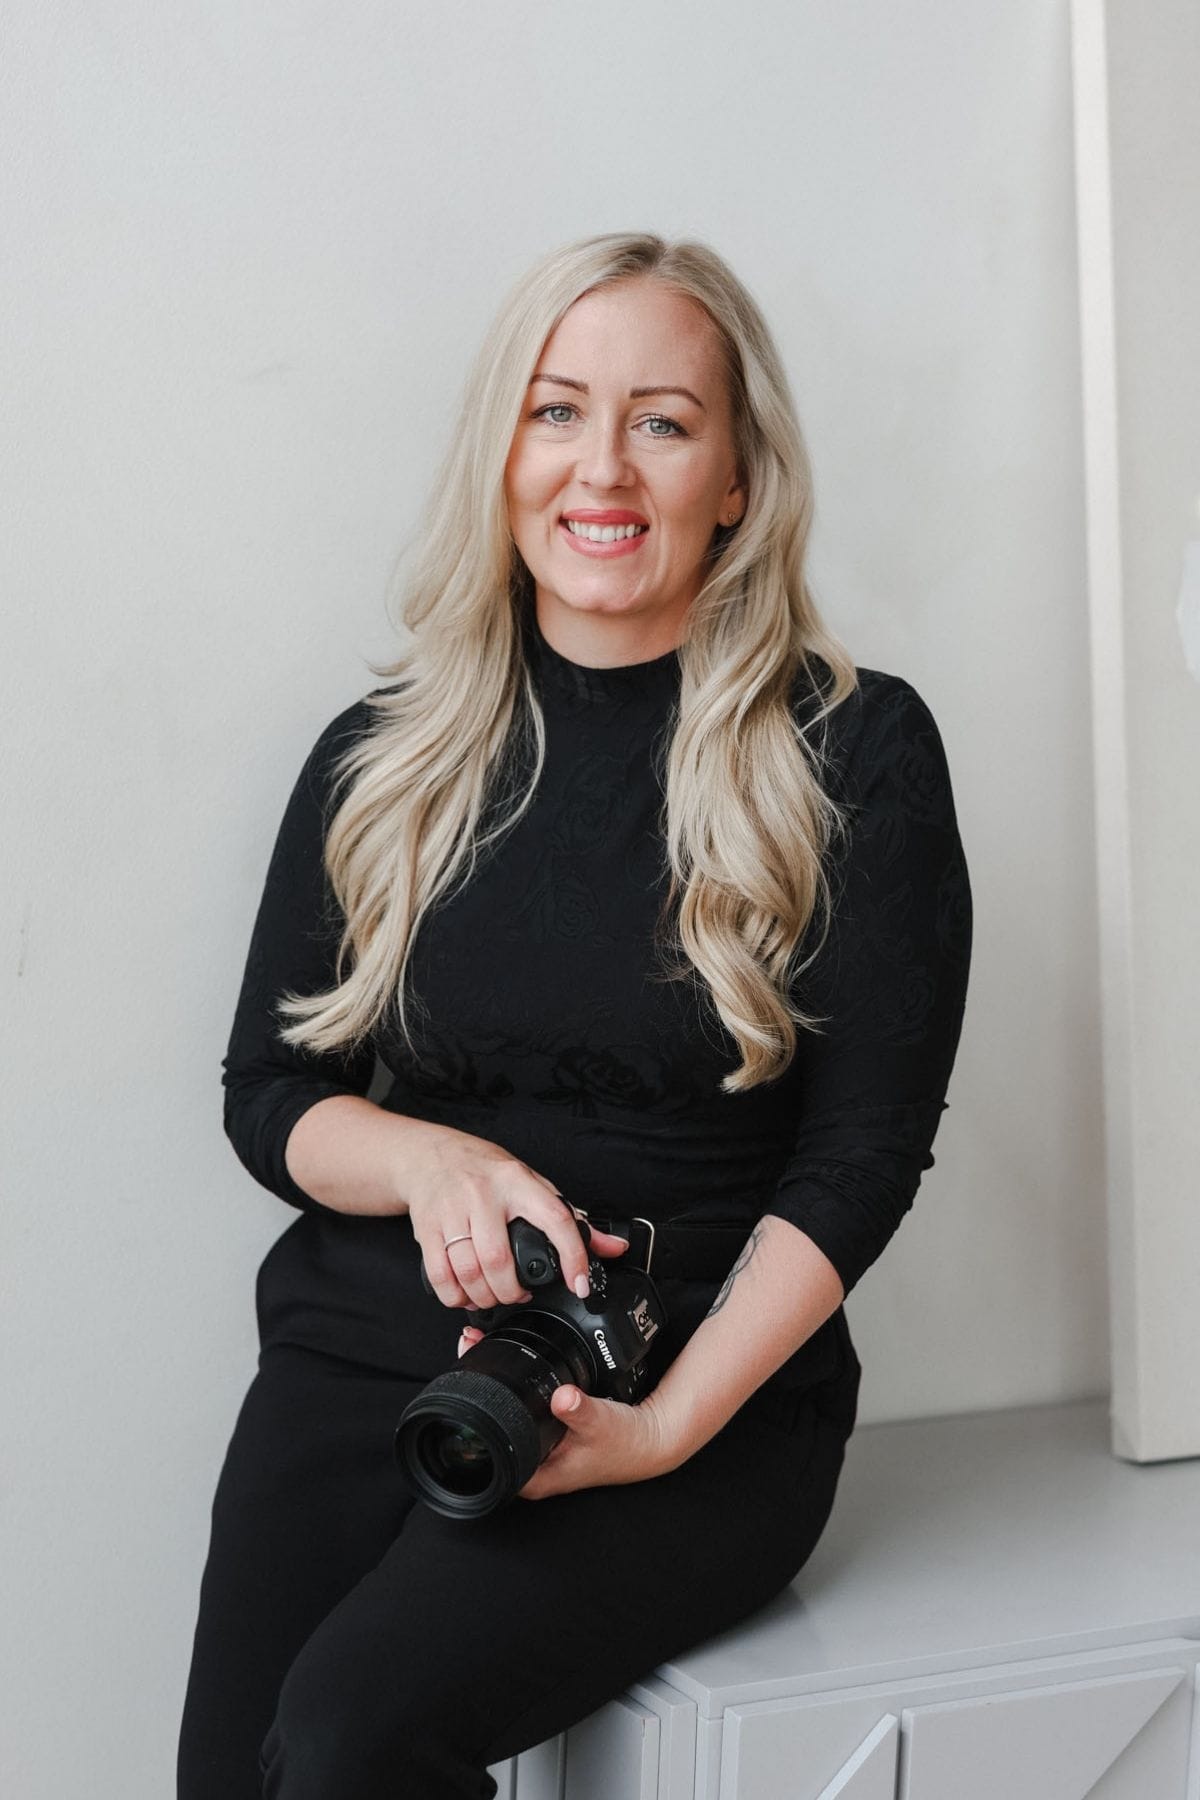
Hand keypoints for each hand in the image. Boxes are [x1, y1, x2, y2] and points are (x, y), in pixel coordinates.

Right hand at [405, 1122, 627, 1311]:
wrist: (432, 1156)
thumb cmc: (488, 1173)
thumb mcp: (533, 1185)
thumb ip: (572, 1218)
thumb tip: (612, 1247)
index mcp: (518, 1182)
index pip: (555, 1218)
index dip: (572, 1256)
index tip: (579, 1284)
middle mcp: (484, 1194)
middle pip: (499, 1260)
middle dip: (512, 1292)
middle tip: (518, 1295)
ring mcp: (452, 1210)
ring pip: (469, 1271)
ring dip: (484, 1297)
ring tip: (492, 1296)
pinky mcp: (427, 1227)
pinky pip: (439, 1275)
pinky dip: (454, 1296)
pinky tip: (465, 1294)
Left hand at [455, 1326, 677, 1497]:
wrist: (650, 1438)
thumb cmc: (626, 1443)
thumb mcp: (601, 1422)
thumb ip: (580, 1410)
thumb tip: (562, 1397)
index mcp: (534, 1478)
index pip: (486, 1458)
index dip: (469, 1426)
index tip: (463, 1389)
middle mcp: (532, 1468)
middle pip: (488, 1434)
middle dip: (476, 1393)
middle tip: (469, 1352)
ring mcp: (539, 1451)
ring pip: (503, 1419)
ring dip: (492, 1386)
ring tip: (480, 1349)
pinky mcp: (548, 1435)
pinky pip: (520, 1409)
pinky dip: (513, 1386)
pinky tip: (508, 1365)